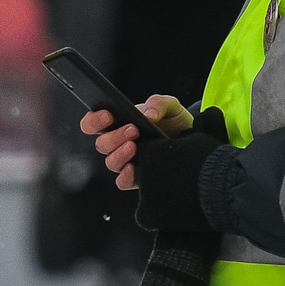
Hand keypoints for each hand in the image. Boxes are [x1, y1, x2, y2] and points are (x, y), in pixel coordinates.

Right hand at [79, 95, 193, 190]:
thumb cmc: (174, 122)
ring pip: (110, 162)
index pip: (92, 123)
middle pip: (102, 144)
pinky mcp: (137, 177)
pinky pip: (122, 182)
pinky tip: (135, 167)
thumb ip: (159, 103)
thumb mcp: (170, 106)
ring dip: (120, 154)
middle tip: (133, 130)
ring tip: (135, 146)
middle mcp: (118, 143)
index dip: (94, 120)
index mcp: (117, 123)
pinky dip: (125, 176)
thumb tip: (148, 115)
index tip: (108, 115)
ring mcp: (126, 161)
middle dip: (114, 136)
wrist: (191, 141)